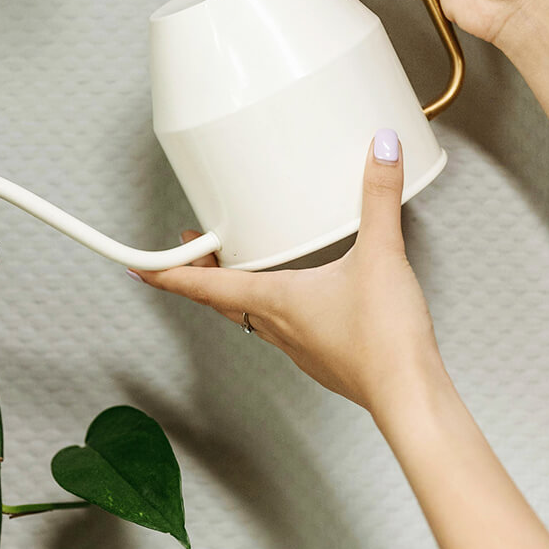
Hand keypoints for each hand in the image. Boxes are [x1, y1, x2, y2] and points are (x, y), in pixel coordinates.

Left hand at [133, 131, 444, 413]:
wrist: (410, 397)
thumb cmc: (385, 341)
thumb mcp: (382, 255)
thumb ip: (379, 197)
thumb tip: (381, 150)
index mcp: (275, 300)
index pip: (204, 286)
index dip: (167, 274)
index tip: (138, 267)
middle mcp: (278, 327)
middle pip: (223, 300)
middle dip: (202, 275)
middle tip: (193, 251)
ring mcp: (299, 347)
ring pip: (251, 316)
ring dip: (237, 292)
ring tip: (240, 266)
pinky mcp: (323, 358)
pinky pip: (283, 329)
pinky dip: (274, 308)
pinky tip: (298, 297)